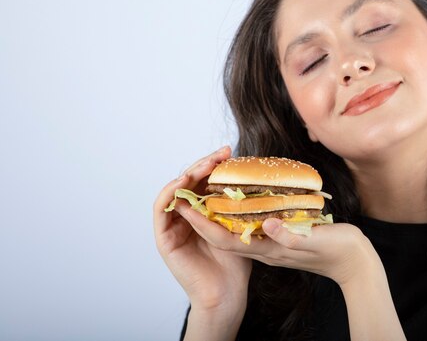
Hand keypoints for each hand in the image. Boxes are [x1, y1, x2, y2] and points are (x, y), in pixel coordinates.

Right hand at [153, 146, 251, 322]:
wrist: (226, 292)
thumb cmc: (235, 262)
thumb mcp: (237, 224)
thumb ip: (234, 203)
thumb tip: (247, 174)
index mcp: (201, 211)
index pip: (202, 180)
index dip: (213, 164)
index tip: (230, 152)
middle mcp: (184, 215)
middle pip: (188, 181)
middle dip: (203, 164)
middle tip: (221, 154)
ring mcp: (172, 225)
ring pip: (174, 190)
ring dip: (187, 174)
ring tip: (205, 165)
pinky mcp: (163, 237)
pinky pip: (161, 209)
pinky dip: (170, 193)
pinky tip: (183, 183)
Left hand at [177, 205, 378, 287]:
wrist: (356, 264)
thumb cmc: (339, 252)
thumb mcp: (315, 241)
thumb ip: (290, 235)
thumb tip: (267, 224)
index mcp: (270, 251)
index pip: (227, 240)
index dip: (204, 224)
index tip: (186, 207)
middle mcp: (267, 249)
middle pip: (226, 236)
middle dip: (204, 218)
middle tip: (190, 196)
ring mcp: (274, 245)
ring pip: (238, 231)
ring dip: (220, 215)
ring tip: (207, 195)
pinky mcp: (282, 239)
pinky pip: (253, 227)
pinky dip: (241, 214)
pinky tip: (241, 200)